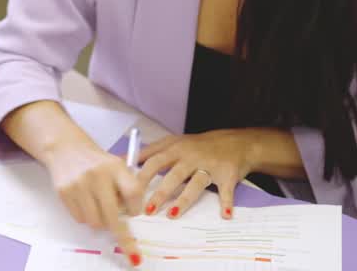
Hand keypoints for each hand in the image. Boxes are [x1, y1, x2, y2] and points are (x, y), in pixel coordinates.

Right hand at [44, 140, 144, 266]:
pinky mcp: (64, 191)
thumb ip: (126, 187)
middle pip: (113, 216)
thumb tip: (129, 217)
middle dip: (121, 233)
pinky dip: (85, 216)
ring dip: (100, 221)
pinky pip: (80, 219)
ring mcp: (79, 184)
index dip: (136, 208)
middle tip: (128, 244)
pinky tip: (84, 202)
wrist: (66, 148)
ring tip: (98, 207)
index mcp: (115, 166)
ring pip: (95, 222)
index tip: (134, 213)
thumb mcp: (116, 165)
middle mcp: (97, 174)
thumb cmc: (96, 162)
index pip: (134, 193)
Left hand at [136, 129, 254, 220]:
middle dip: (159, 192)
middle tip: (146, 209)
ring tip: (172, 214)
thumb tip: (122, 160)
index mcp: (174, 148)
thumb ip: (150, 151)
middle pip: (172, 174)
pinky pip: (226, 190)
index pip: (152, 160)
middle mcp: (191, 156)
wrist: (235, 142)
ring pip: (195, 183)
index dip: (139, 175)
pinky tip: (225, 215)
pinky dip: (227, 202)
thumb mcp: (173, 142)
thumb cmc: (198, 146)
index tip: (127, 191)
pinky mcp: (227, 175)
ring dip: (183, 199)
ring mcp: (209, 165)